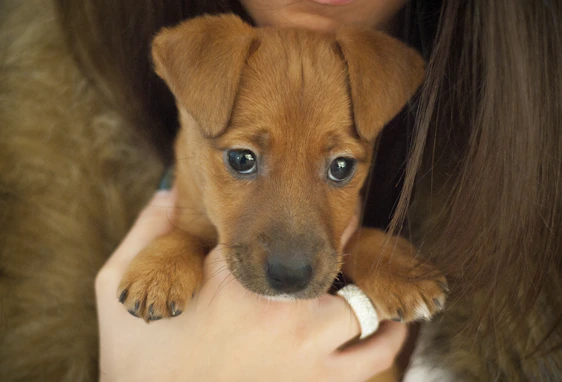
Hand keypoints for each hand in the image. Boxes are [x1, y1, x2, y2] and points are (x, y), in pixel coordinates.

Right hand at [96, 190, 406, 381]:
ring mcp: (307, 352)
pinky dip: (387, 338)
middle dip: (343, 241)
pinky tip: (388, 326)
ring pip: (368, 307)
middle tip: (343, 233)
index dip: (305, 208)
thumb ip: (145, 231)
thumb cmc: (137, 361)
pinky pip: (373, 358)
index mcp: (235, 280)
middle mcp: (281, 312)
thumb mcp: (116, 288)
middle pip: (337, 258)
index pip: (285, 227)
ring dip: (372, 288)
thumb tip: (170, 188)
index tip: (312, 198)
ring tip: (371, 276)